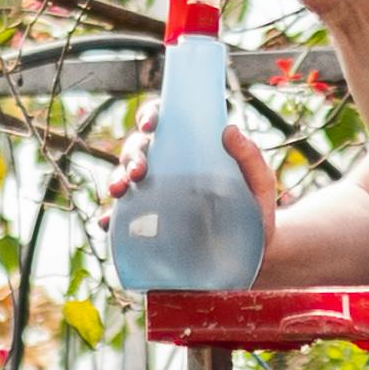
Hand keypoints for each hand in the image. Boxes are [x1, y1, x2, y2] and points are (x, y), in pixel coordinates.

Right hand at [105, 119, 280, 215]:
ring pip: (124, 176)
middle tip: (139, 172)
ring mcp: (156, 195)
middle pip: (138, 148)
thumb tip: (230, 129)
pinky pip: (122, 219)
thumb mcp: (260, 182)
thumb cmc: (256, 210)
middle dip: (132, 155)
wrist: (255, 254)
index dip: (150, 115)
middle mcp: (168, 166)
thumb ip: (251, 157)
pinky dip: (110, 218)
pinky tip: (107, 222)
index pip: (163, 121)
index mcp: (190, 148)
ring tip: (119, 191)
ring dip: (116, 178)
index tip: (152, 125)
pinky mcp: (150, 225)